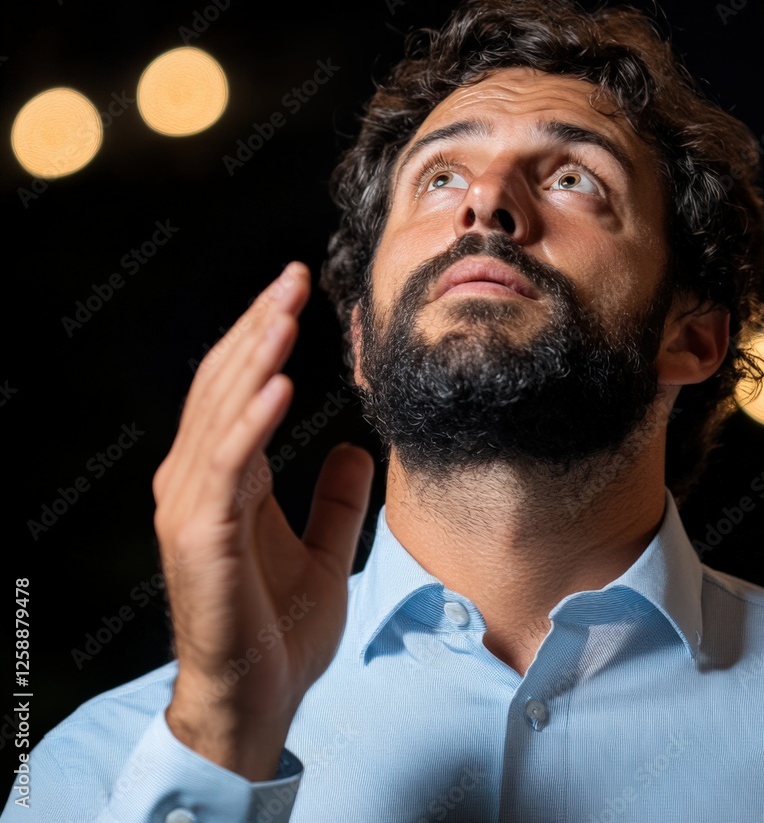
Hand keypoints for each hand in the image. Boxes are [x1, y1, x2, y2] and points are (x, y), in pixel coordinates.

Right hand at [153, 262, 372, 779]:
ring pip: (222, 414)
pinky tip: (279, 383)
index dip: (264, 339)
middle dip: (260, 329)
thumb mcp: (324, 552)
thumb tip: (352, 449)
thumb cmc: (280, 632)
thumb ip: (335, 501)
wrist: (256, 700)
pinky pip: (228, 467)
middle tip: (292, 279)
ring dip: (255, 357)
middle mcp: (198, 483)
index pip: (240, 391)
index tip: (294, 294)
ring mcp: (193, 508)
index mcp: (226, 481)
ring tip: (285, 311)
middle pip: (226, 387)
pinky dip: (252, 422)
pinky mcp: (200, 537)